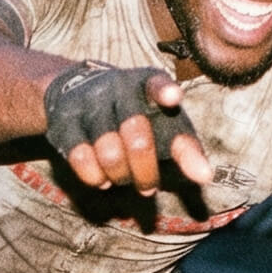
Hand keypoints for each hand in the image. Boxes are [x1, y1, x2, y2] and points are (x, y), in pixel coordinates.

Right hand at [40, 61, 211, 193]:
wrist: (76, 92)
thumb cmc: (136, 115)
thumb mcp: (164, 125)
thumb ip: (187, 150)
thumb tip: (206, 177)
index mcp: (147, 83)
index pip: (157, 84)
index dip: (165, 92)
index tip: (173, 98)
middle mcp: (118, 88)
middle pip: (136, 135)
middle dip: (145, 172)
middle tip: (149, 189)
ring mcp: (89, 104)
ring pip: (108, 152)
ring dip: (120, 177)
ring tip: (124, 180)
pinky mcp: (65, 122)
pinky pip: (80, 157)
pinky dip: (94, 177)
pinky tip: (102, 179)